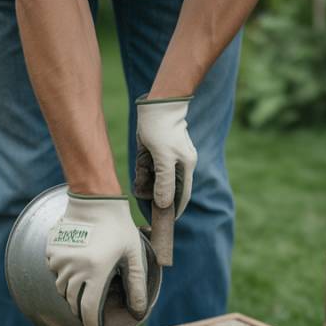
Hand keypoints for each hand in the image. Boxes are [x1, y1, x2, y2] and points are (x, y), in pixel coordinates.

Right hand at [46, 194, 148, 325]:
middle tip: (91, 309)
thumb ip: (136, 285)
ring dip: (72, 292)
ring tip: (86, 283)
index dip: (90, 325)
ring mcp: (60, 259)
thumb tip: (139, 311)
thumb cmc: (118, 227)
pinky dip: (64, 274)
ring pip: (62, 288)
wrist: (95, 200)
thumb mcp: (133, 256)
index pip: (88, 310)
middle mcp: (74, 269)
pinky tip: (77, 264)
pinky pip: (55, 272)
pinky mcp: (51, 251)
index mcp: (96, 272)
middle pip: (73, 301)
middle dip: (82, 309)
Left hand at [134, 96, 196, 219]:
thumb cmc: (162, 129)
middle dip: (155, 194)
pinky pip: (147, 169)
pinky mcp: (154, 154)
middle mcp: (177, 165)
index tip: (166, 221)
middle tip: (145, 198)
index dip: (175, 209)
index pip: (182, 195)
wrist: (157, 104)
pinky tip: (139, 168)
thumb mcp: (163, 158)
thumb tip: (164, 204)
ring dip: (146, 182)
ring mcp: (165, 160)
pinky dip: (142, 172)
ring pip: (155, 179)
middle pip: (167, 188)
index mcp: (185, 167)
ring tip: (141, 176)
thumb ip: (165, 182)